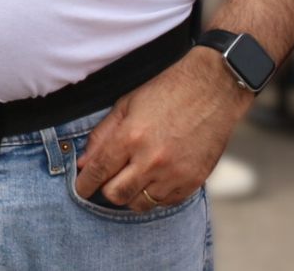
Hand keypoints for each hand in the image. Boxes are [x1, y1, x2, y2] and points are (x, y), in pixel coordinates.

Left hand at [74, 48, 251, 211]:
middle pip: (116, 195)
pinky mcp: (194, 181)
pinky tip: (155, 178)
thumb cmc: (165, 92)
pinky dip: (155, 195)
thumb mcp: (126, 105)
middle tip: (107, 180)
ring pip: (141, 204)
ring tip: (133, 177)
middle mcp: (151, 160)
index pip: (99, 171)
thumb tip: (83, 163)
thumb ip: (102, 135)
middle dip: (106, 189)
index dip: (84, 183)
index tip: (81, 187)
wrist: (212, 90)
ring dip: (132, 194)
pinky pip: (166, 203)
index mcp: (130, 137)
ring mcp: (175, 173)